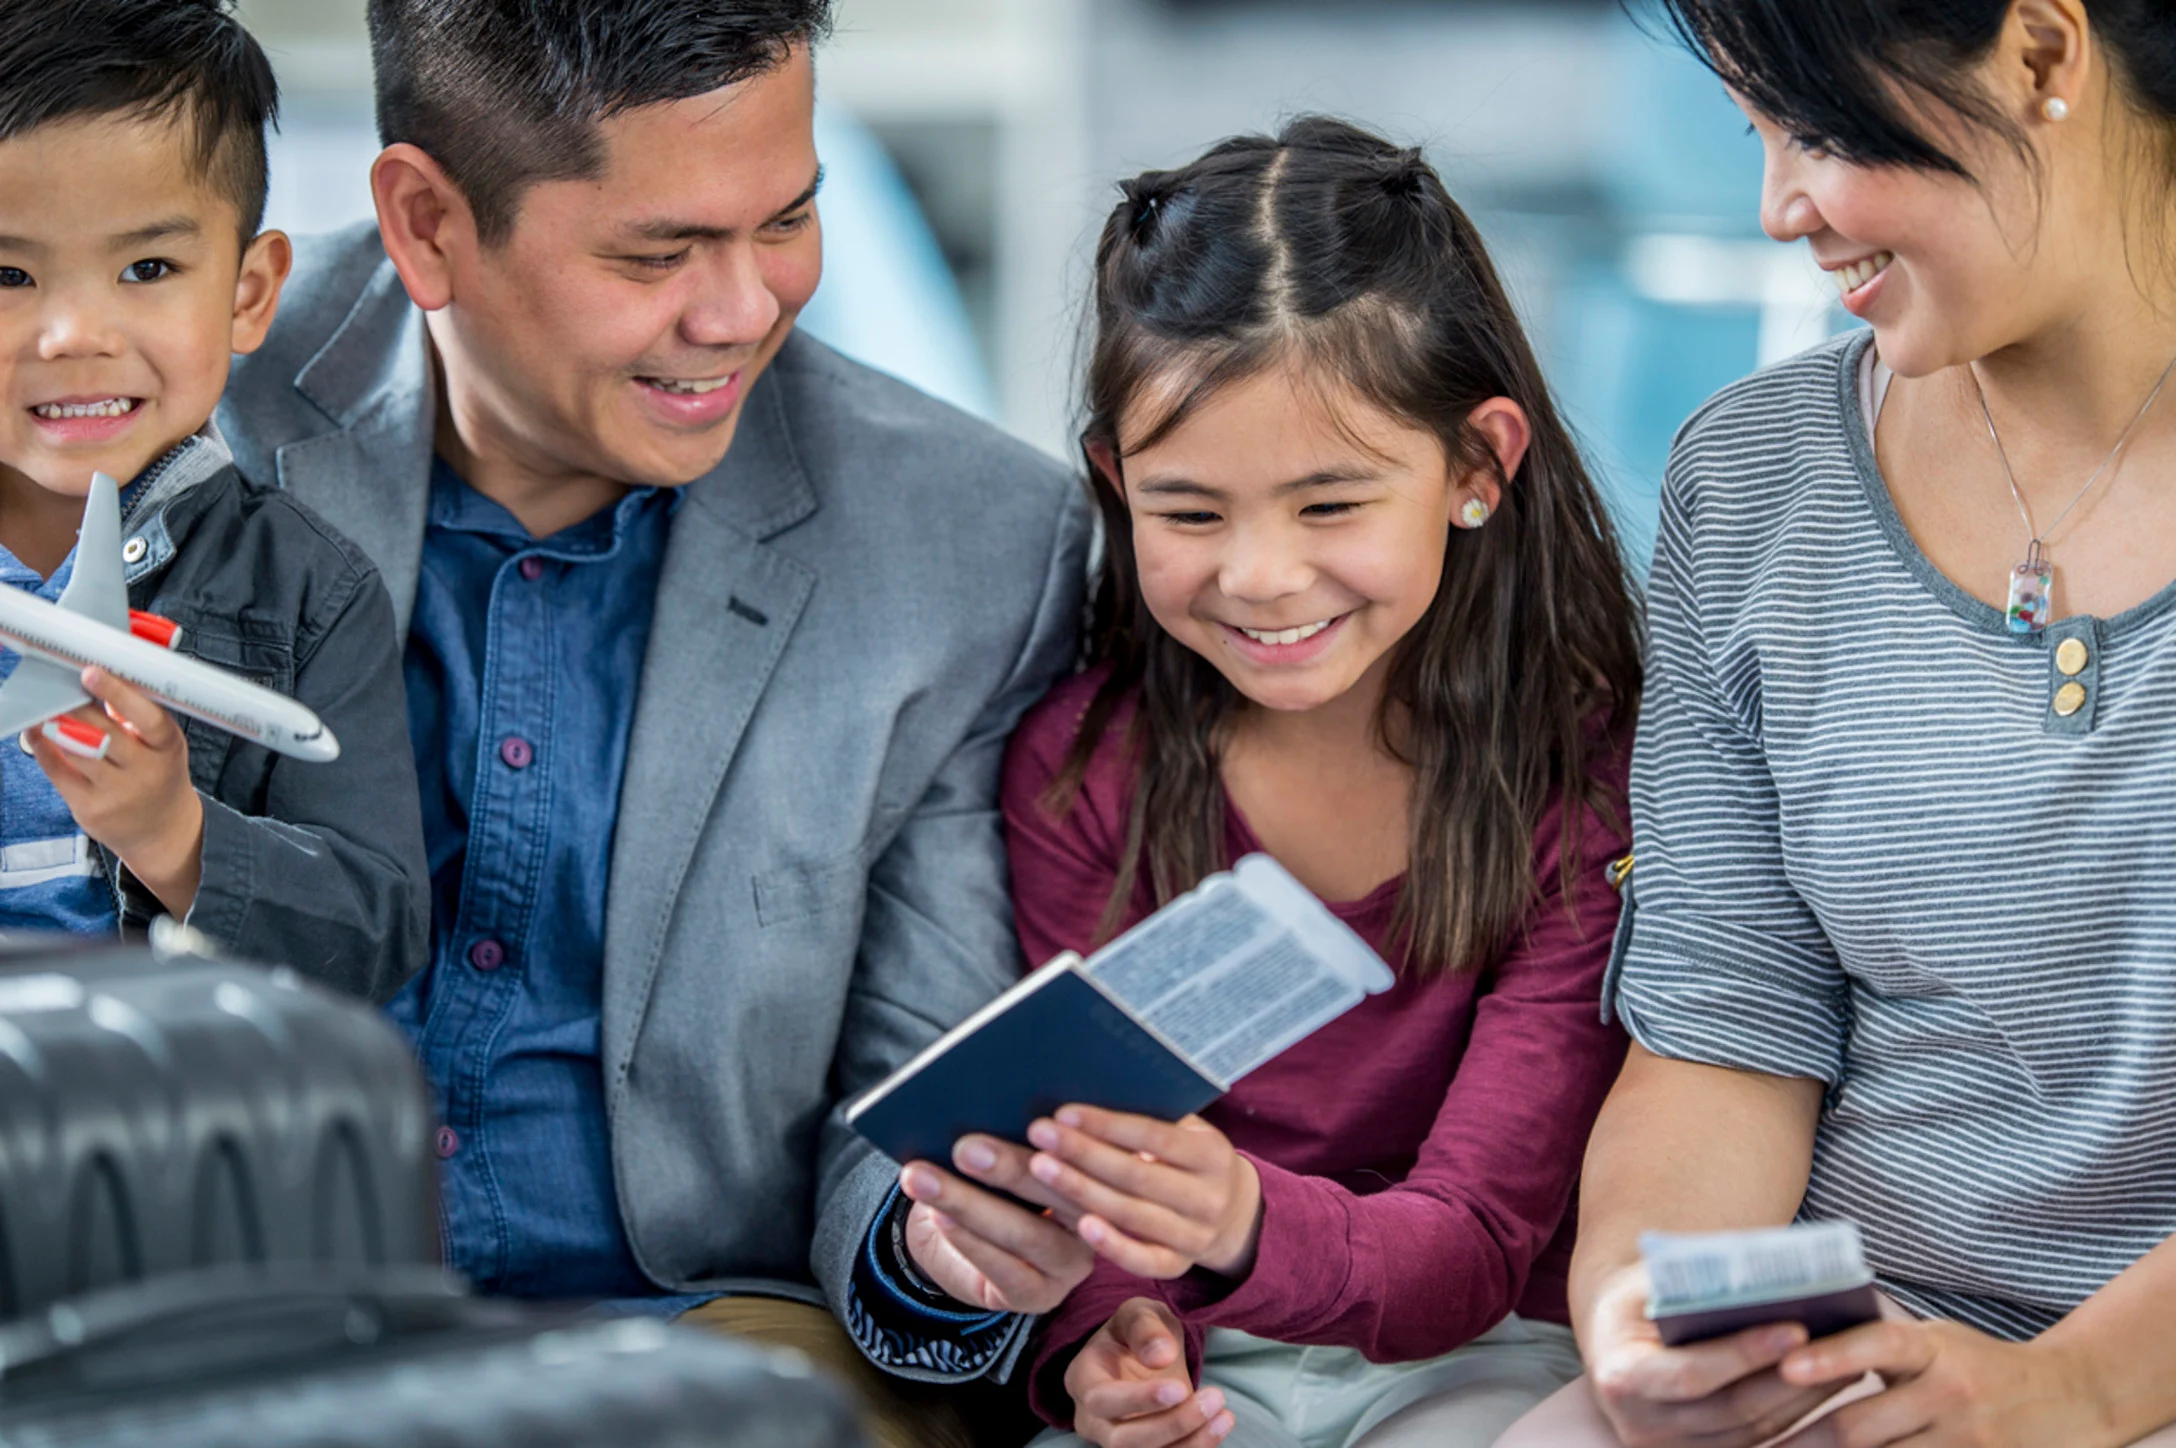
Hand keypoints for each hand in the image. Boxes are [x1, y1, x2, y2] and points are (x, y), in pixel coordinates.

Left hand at [33, 667, 201, 916]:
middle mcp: (146, 772)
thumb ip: (135, 718)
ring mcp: (117, 794)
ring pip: (77, 750)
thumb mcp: (162, 746)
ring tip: (45, 706)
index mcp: (168, 747)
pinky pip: (58, 771)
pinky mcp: (90, 809)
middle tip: (56, 685)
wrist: (162, 830)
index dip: (118, 694)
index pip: (148, 718)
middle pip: (104, 733)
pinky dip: (44, 748)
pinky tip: (38, 733)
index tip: (90, 673)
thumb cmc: (159, 775)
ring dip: (55, 725)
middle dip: (75, 706)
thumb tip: (94, 681)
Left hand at [897, 1134, 1094, 1313]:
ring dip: (971, 1205)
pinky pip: (1008, 1270)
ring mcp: (1071, 1264)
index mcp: (1103, 1174)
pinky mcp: (1041, 1295)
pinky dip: (971, 1242)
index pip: (1092, 1158)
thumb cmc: (990, 1180)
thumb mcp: (1010, 1154)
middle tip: (965, 1148)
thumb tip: (996, 1111)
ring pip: (1028, 1235)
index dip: (1066, 1141)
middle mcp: (1098, 1221)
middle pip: (1060, 1194)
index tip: (1033, 1120)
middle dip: (1009, 1168)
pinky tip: (942, 1219)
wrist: (956, 1240)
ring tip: (930, 1182)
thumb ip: (1019, 1139)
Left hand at [1023, 1106, 1261, 1278]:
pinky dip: (1113, 1246)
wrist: (1231, 1213)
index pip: (1156, 1137)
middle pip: (1137, 1175)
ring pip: (1132, 1215)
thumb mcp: (1187, 1132)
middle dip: (1083, 1153)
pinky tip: (1079, 1225)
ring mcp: (1196, 1236)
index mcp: (1213, 1155)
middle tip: (1039, 1133)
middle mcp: (1209, 1198)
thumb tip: (1088, 1097)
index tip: (1063, 1112)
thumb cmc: (1188, 1157)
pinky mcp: (1178, 1266)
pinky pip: (1143, 1262)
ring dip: (1081, 1190)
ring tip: (1039, 1168)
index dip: (1108, 1125)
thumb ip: (1152, 1119)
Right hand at [1067, 1297, 1233, 1447]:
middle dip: (1171, 1425)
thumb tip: (1161, 1355)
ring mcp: (1115, 1440)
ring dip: (1189, 1442)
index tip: (1180, 1388)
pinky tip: (1219, 1425)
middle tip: (1213, 1398)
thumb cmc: (1137, 1332)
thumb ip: (1145, 1328)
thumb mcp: (1139, 1313)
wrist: (1147, 1354)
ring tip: (1223, 1415)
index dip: (1138, 1400)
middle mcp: (1092, 1419)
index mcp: (1083, 1379)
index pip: (1101, 1400)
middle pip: (1122, 1441)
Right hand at [1585, 1261, 1845, 1447]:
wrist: (1615, 1339)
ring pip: (1754, 1432)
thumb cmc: (1640, 1299)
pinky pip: (1759, 1442)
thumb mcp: (1652, 1282)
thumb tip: (1766, 1278)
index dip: (1745, 1354)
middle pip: (1731, 1409)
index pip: (1691, 1373)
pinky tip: (1829, 1385)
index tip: (1797, 1329)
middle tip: (1841, 1347)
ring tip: (1849, 1362)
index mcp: (1621, 1377)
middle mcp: (1640, 1426)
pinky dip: (1796, 1415)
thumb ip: (1694, 1286)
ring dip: (1805, 1399)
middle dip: (1790, 1379)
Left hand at [1776, 1320, 2112, 1447]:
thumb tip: (1792, 1346)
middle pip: (1862, 1425)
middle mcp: (1952, 1392)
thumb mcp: (1936, 1342)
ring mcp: (1968, 1441)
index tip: (1784, 1366)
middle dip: (1803, 1441)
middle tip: (1758, 1447)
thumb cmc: (1977, 1365)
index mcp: (1935, 1348)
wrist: (2069, 1400)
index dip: (1831, 1356)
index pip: (1879, 1344)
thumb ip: (1878, 1346)